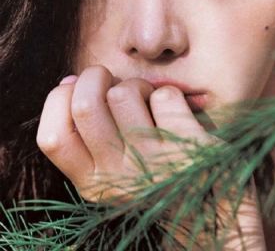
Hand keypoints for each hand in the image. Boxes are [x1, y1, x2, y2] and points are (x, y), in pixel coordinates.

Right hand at [36, 65, 266, 248]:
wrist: (211, 211)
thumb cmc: (157, 176)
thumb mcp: (115, 170)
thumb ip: (89, 134)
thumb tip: (68, 81)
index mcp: (94, 185)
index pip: (53, 136)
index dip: (59, 99)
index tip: (77, 87)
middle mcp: (120, 178)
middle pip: (85, 104)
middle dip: (95, 76)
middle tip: (112, 79)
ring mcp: (155, 164)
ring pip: (124, 93)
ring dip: (138, 85)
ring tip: (149, 98)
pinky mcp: (188, 148)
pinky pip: (165, 96)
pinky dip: (170, 94)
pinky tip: (176, 111)